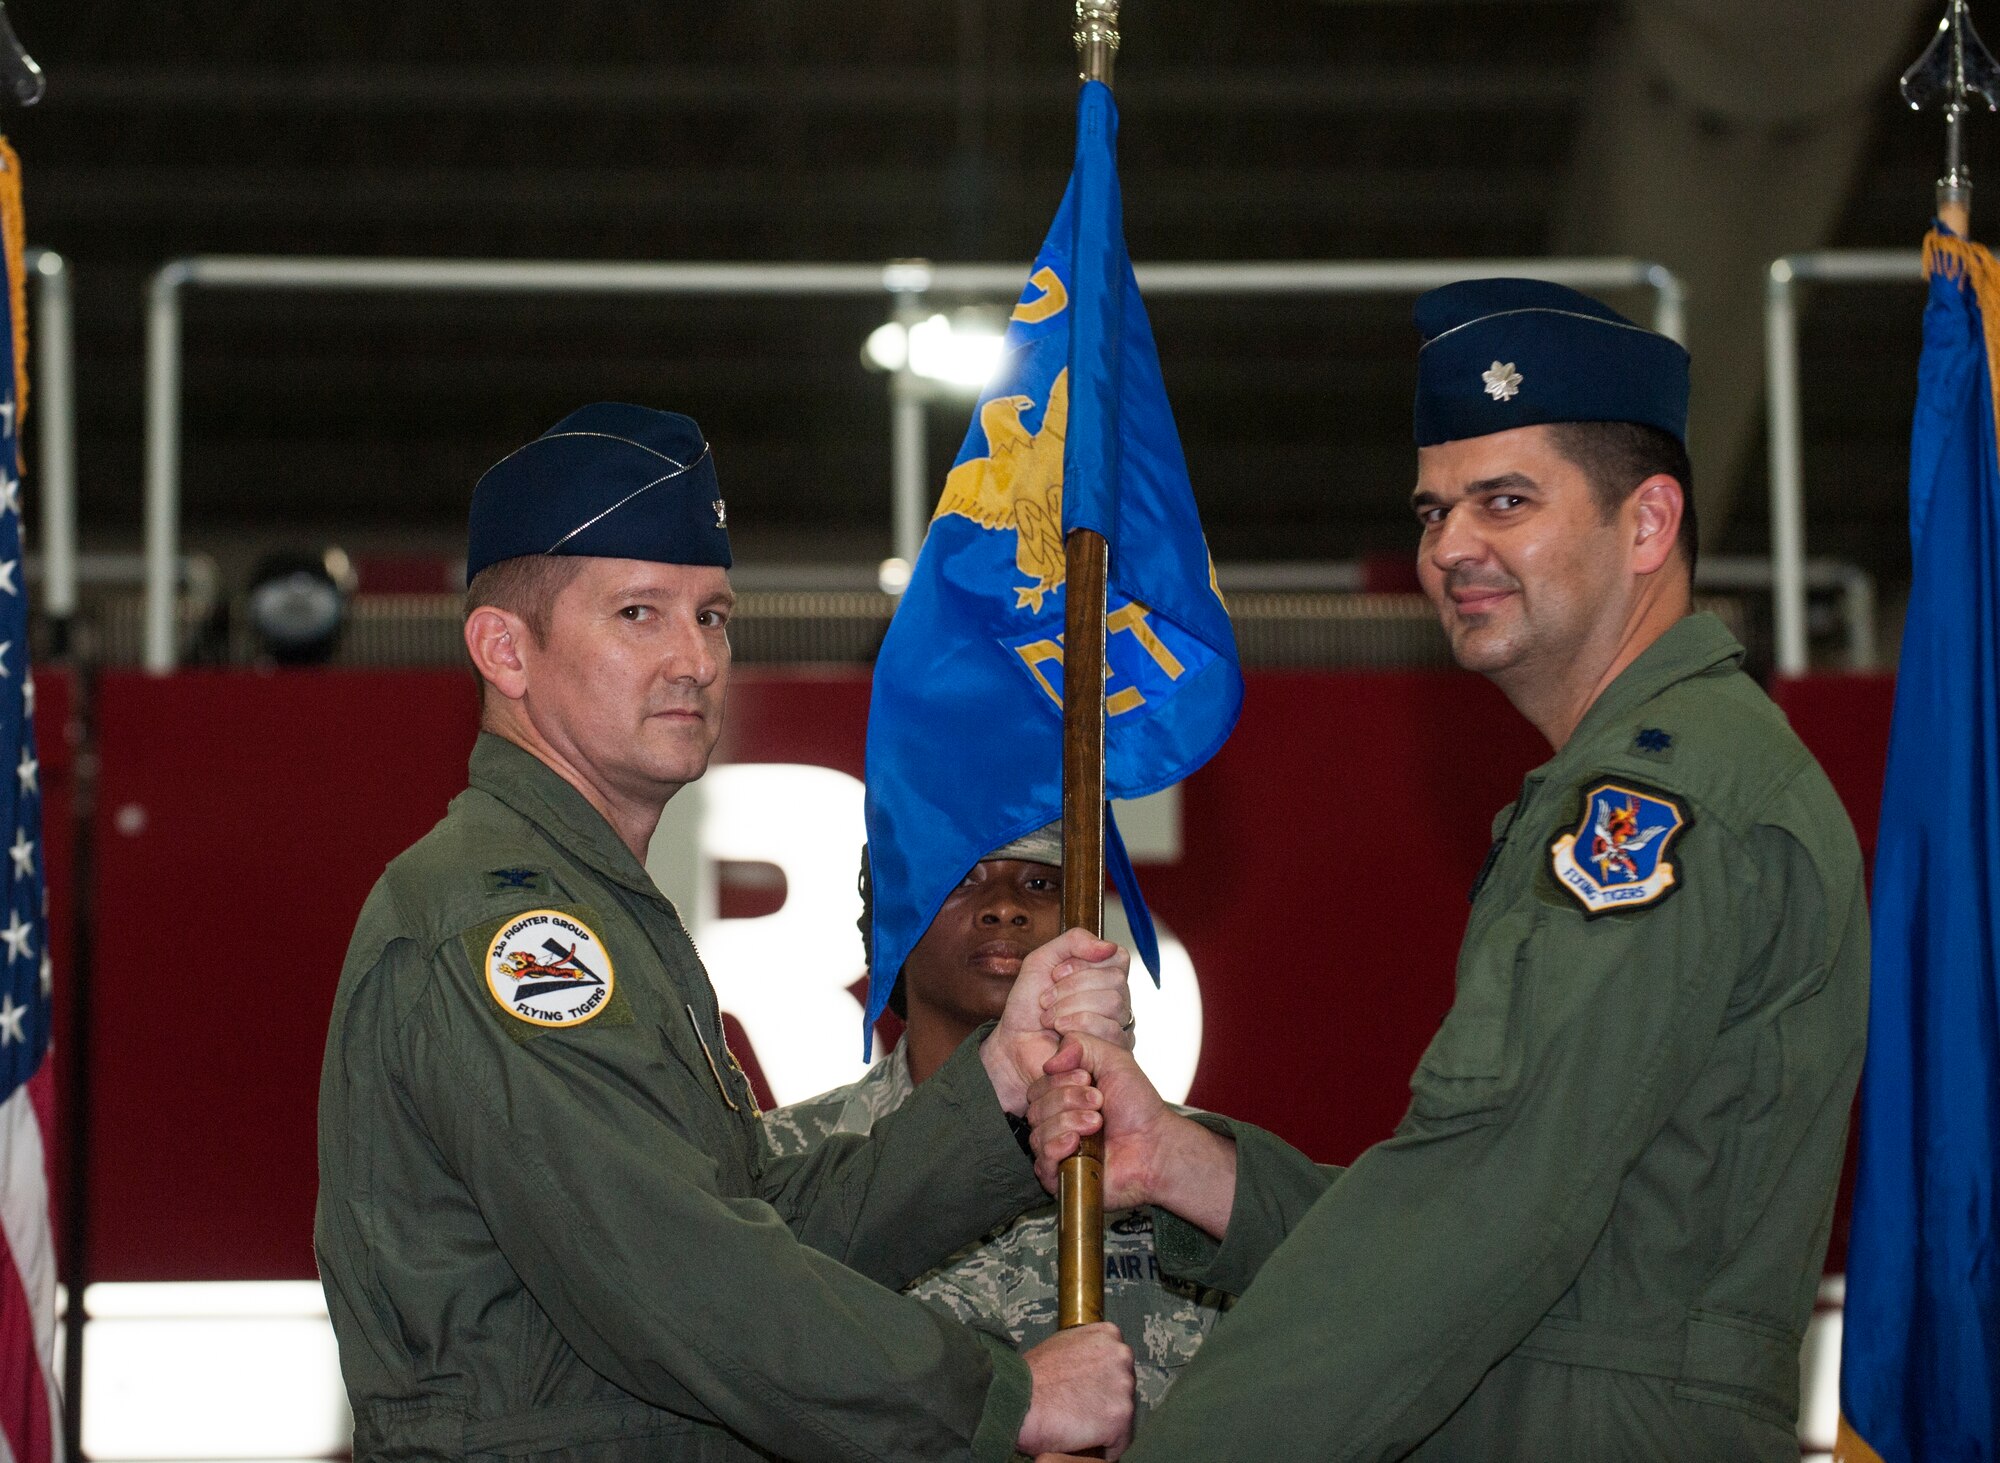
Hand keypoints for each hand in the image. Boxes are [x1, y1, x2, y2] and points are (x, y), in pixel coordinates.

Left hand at [981, 929, 1129, 1114]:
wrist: (1015, 1044)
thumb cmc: (1028, 1006)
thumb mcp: (1041, 961)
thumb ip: (1074, 941)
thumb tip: (1108, 946)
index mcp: (1104, 975)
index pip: (1117, 956)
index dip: (1083, 963)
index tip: (1055, 975)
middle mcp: (1118, 999)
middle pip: (1115, 979)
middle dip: (1071, 988)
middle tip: (1047, 1001)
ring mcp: (1120, 1025)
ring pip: (1113, 1002)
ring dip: (1071, 1008)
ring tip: (1051, 1019)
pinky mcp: (1115, 1051)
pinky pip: (1111, 1029)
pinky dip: (1077, 1027)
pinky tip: (1062, 1035)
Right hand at [1017, 1322, 1134, 1458]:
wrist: (1018, 1398)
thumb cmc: (1032, 1375)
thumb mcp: (1062, 1344)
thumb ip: (1085, 1351)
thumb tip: (1090, 1368)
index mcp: (1108, 1335)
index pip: (1117, 1364)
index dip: (1101, 1382)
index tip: (1087, 1392)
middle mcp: (1121, 1356)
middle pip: (1123, 1387)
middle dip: (1106, 1400)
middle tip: (1080, 1409)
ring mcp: (1123, 1387)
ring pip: (1122, 1414)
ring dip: (1105, 1423)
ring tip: (1078, 1425)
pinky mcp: (1120, 1417)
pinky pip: (1119, 1441)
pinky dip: (1104, 1446)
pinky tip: (1083, 1441)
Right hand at [1027, 1033, 1238, 1236]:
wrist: (1156, 1145)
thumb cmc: (1138, 1107)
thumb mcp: (1113, 1060)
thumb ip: (1080, 1045)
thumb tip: (1048, 1062)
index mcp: (1063, 1097)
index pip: (1039, 1086)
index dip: (1061, 1080)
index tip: (1089, 1080)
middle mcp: (1057, 1122)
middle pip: (1035, 1107)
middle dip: (1068, 1100)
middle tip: (1099, 1103)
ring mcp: (1057, 1150)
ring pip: (1037, 1132)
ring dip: (1069, 1122)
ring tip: (1097, 1124)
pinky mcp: (1060, 1176)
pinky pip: (1041, 1160)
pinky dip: (1057, 1147)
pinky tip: (1076, 1142)